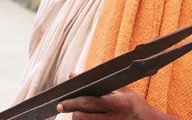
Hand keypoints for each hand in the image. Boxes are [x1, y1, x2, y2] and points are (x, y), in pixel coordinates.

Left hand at [56, 87, 177, 119]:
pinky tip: (85, 117)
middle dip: (71, 111)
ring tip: (77, 111)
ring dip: (77, 118)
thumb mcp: (117, 89)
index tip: (59, 104)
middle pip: (82, 117)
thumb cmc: (132, 102)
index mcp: (114, 104)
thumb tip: (73, 75)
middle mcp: (112, 118)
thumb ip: (95, 82)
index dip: (71, 103)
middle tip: (62, 106)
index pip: (87, 103)